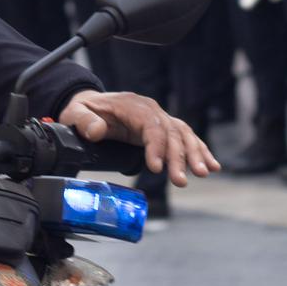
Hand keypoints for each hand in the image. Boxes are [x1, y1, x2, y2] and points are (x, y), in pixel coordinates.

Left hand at [60, 89, 217, 187]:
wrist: (90, 104)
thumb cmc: (82, 110)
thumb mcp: (75, 113)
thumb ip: (84, 121)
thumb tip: (96, 131)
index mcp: (132, 106)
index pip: (151, 125)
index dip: (156, 146)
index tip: (156, 167)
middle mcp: (150, 110)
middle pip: (171, 132)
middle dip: (179, 157)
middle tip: (181, 181)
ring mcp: (159, 118)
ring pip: (183, 134)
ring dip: (194, 154)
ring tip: (203, 173)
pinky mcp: (163, 128)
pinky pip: (185, 137)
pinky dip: (199, 150)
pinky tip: (211, 165)